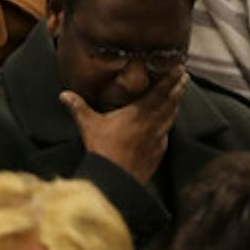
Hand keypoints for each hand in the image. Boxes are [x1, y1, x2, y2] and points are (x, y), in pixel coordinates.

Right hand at [62, 67, 184, 180]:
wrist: (116, 180)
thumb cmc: (103, 151)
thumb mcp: (89, 126)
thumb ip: (78, 108)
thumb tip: (64, 95)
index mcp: (138, 114)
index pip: (159, 92)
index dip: (170, 79)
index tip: (179, 68)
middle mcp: (152, 124)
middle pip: (170, 102)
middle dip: (178, 88)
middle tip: (184, 77)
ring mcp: (158, 139)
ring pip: (171, 117)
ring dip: (176, 104)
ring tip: (179, 94)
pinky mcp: (158, 152)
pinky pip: (167, 134)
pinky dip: (169, 124)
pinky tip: (168, 123)